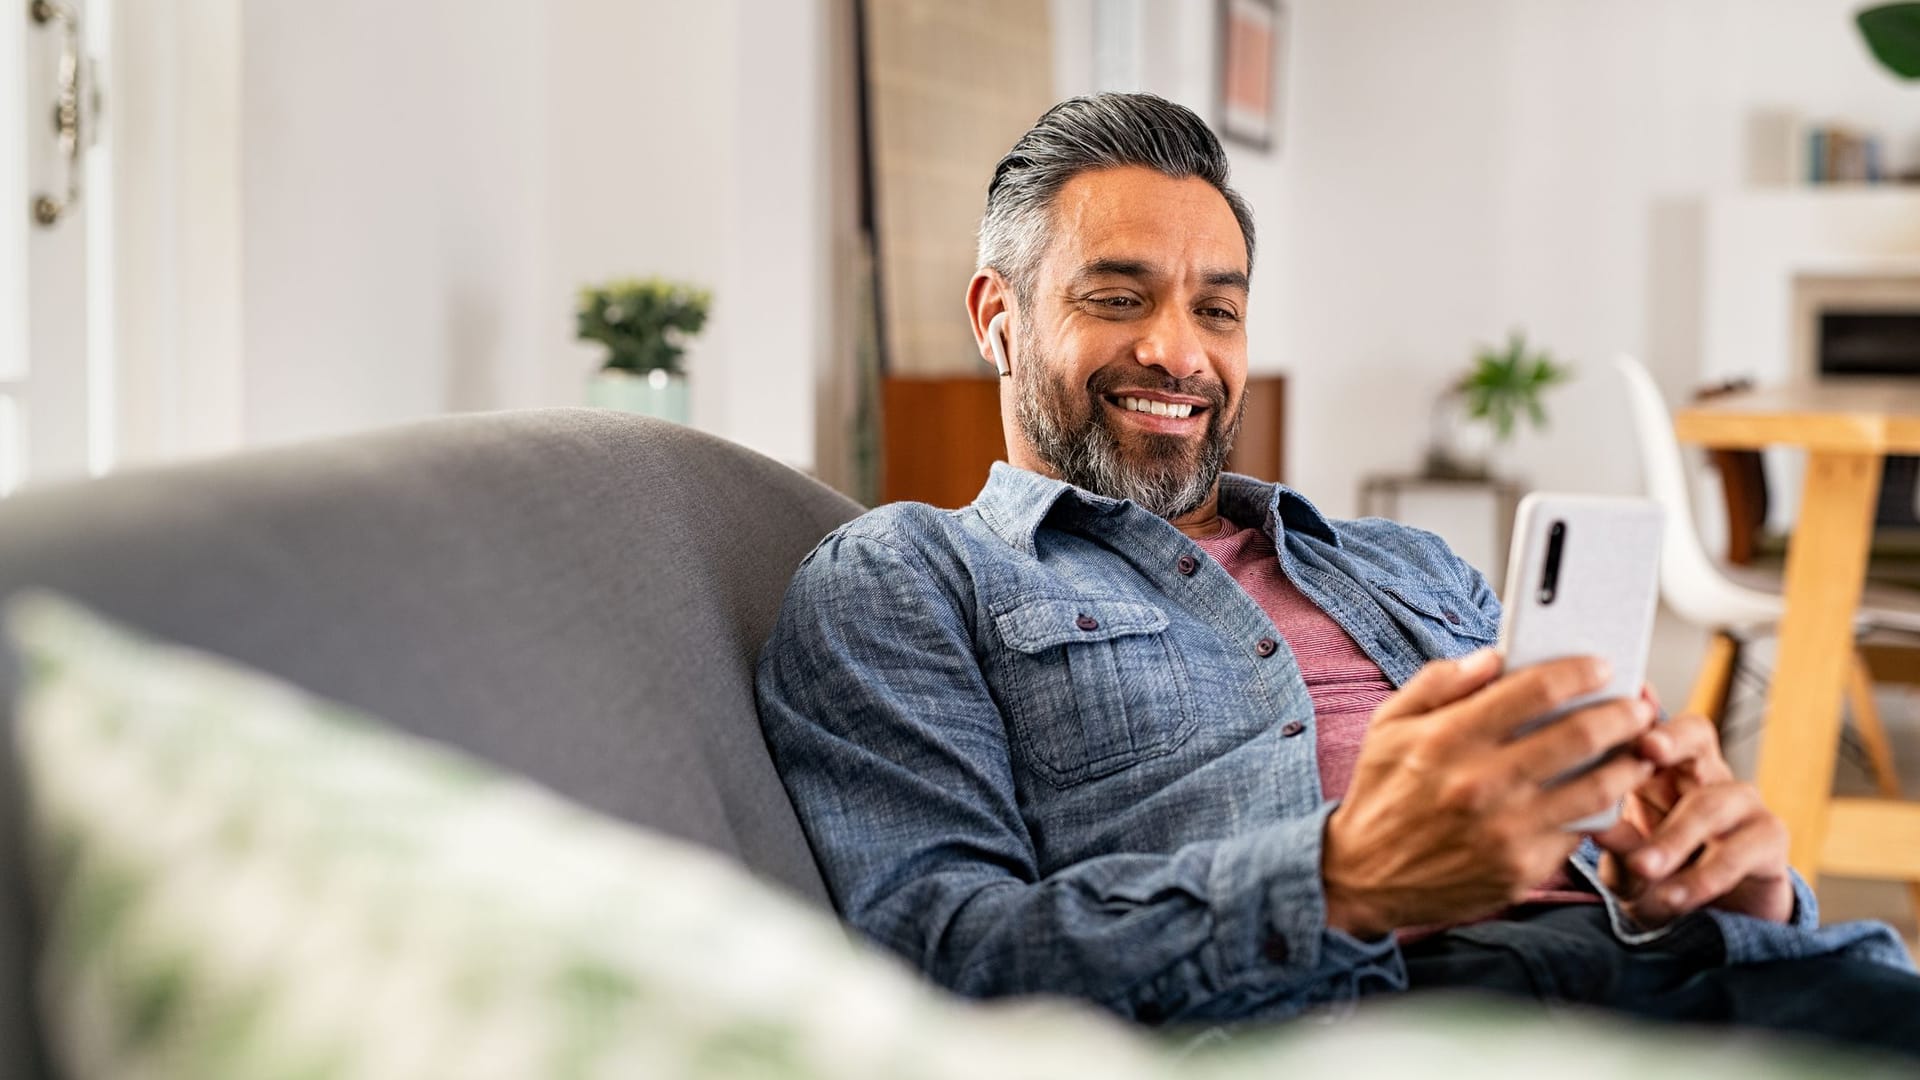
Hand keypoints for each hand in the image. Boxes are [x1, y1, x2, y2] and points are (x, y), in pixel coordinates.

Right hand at [1323, 649, 1656, 937]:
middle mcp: (1480, 784)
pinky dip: (1598, 810)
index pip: (1534, 690)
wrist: (1361, 876)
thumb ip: (1438, 683)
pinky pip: (1578, 832)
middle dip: (1622, 714)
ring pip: (1596, 788)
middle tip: (1638, 706)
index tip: (1601, 666)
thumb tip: (1493, 657)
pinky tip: (1604, 794)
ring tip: (1639, 750)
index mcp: (1447, 739)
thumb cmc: (1380, 795)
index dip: (1579, 672)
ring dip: (1629, 764)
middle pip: (1580, 736)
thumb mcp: (1388, 725)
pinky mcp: (1521, 869)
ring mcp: (1505, 831)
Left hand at [1591, 710, 1793, 925]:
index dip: (1639, 714)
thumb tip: (1591, 820)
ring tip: (1642, 869)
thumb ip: (1614, 838)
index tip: (1625, 705)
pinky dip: (1704, 876)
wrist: (1703, 922)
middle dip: (1672, 738)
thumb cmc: (1654, 876)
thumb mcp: (1623, 860)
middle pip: (1697, 734)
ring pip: (1714, 801)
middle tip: (1646, 749)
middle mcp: (1704, 774)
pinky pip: (1742, 849)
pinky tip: (1674, 897)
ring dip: (1674, 838)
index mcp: (1659, 768)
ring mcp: (1742, 803)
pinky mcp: (1769, 839)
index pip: (1651, 725)